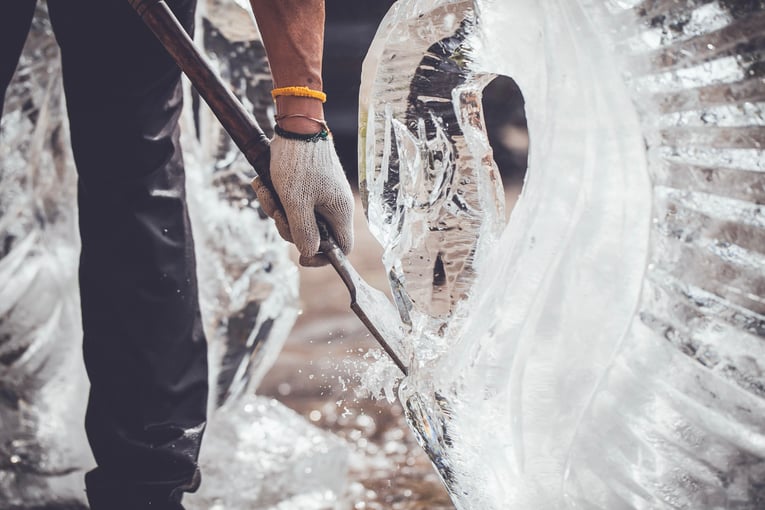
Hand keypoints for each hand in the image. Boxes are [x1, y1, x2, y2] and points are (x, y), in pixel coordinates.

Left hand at [251, 127, 353, 266]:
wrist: (295, 124)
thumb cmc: (298, 162)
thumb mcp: (296, 202)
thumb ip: (303, 232)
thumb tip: (309, 253)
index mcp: (339, 211)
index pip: (342, 247)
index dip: (324, 257)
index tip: (301, 258)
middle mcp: (333, 205)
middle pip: (313, 234)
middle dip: (288, 226)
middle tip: (275, 211)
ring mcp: (321, 194)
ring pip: (298, 217)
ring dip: (277, 209)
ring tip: (265, 190)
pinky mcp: (308, 185)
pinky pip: (292, 201)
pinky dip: (276, 196)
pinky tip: (263, 184)